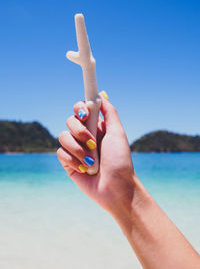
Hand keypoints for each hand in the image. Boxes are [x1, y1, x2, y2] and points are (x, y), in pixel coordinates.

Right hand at [57, 92, 134, 215]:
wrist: (116, 188)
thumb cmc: (120, 161)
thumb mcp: (118, 133)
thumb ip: (109, 112)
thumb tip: (101, 94)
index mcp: (96, 127)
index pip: (81, 110)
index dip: (79, 108)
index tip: (85, 113)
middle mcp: (84, 136)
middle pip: (69, 121)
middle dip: (79, 130)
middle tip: (92, 142)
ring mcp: (75, 150)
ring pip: (63, 137)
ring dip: (78, 149)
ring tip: (91, 161)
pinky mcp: (68, 163)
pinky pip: (61, 153)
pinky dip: (73, 160)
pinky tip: (85, 169)